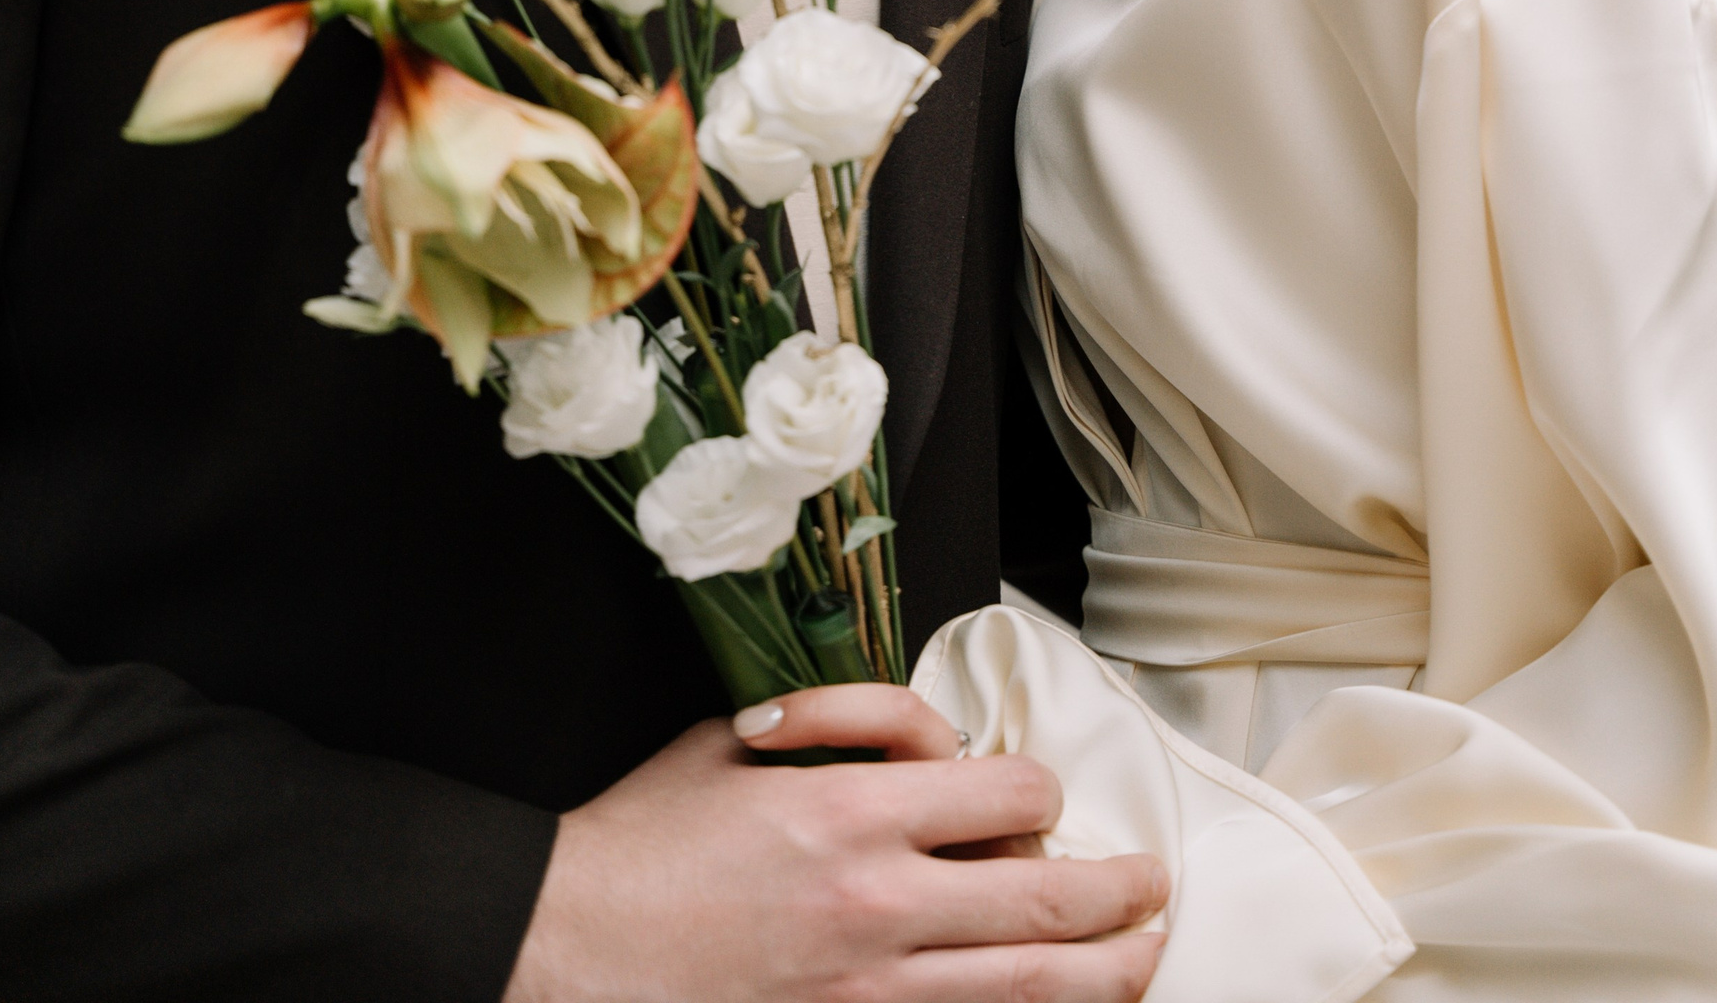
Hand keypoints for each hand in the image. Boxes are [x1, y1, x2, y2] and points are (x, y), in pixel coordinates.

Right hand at [502, 682, 1167, 1002]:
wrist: (565, 947)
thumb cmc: (640, 845)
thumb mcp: (735, 747)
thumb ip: (834, 738)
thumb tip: (910, 747)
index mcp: (852, 813)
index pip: (1005, 792)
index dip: (1039, 788)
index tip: (1039, 792)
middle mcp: (878, 903)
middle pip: (1044, 901)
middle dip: (1118, 896)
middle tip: (1151, 888)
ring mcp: (870, 989)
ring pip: (1028, 988)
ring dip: (1104, 974)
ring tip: (1143, 959)